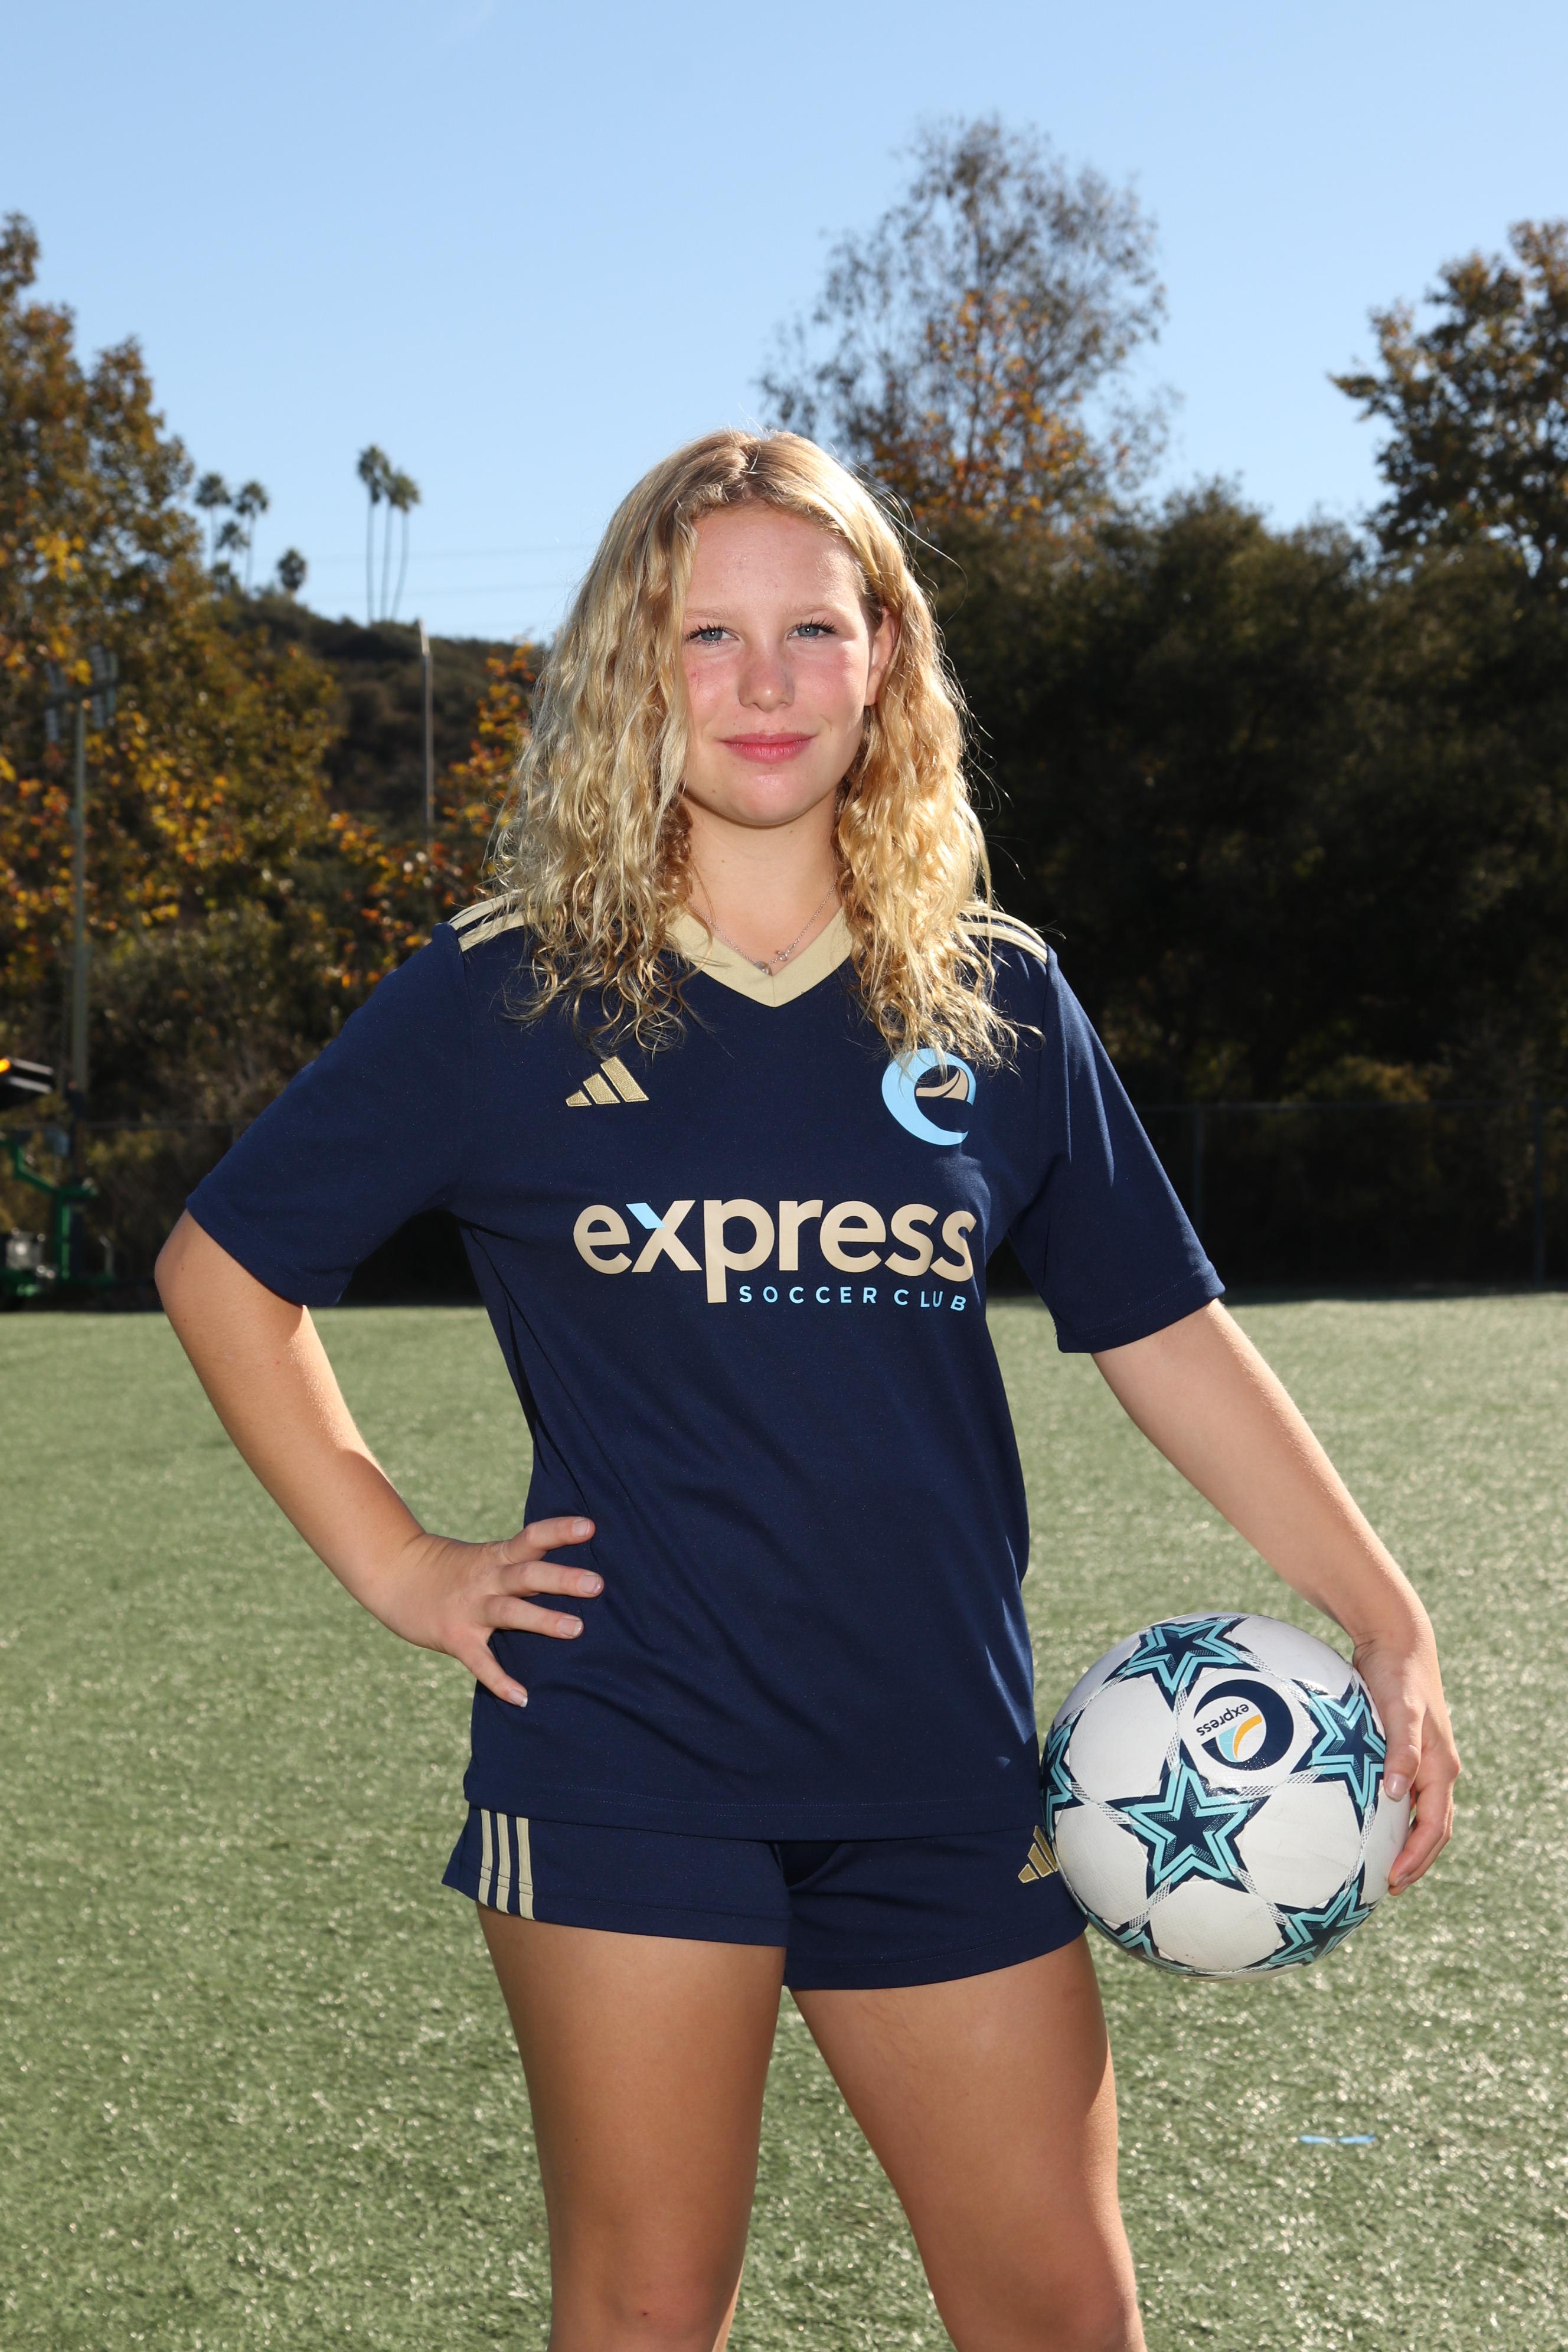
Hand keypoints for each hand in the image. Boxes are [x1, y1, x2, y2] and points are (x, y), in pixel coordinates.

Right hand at [371, 1515, 600, 1707]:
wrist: (393, 1573)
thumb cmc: (450, 1569)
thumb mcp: (485, 1557)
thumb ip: (520, 1564)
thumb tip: (568, 1573)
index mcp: (497, 1557)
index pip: (532, 1537)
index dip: (560, 1531)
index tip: (591, 1527)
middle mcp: (486, 1579)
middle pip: (527, 1575)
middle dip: (562, 1579)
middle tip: (597, 1584)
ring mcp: (470, 1609)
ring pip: (509, 1612)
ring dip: (543, 1620)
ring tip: (577, 1629)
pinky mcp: (454, 1637)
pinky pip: (480, 1662)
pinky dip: (500, 1681)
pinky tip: (522, 1698)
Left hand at [1350, 1617, 1459, 1892]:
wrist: (1397, 1641)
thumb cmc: (1398, 1675)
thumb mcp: (1400, 1711)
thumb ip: (1401, 1751)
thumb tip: (1396, 1796)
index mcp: (1440, 1767)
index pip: (1434, 1828)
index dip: (1416, 1858)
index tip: (1393, 1882)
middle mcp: (1436, 1768)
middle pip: (1432, 1829)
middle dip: (1415, 1861)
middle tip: (1388, 1887)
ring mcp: (1423, 1760)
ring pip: (1420, 1813)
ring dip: (1406, 1842)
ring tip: (1380, 1864)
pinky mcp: (1405, 1749)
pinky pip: (1404, 1792)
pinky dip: (1393, 1815)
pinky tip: (1368, 1820)